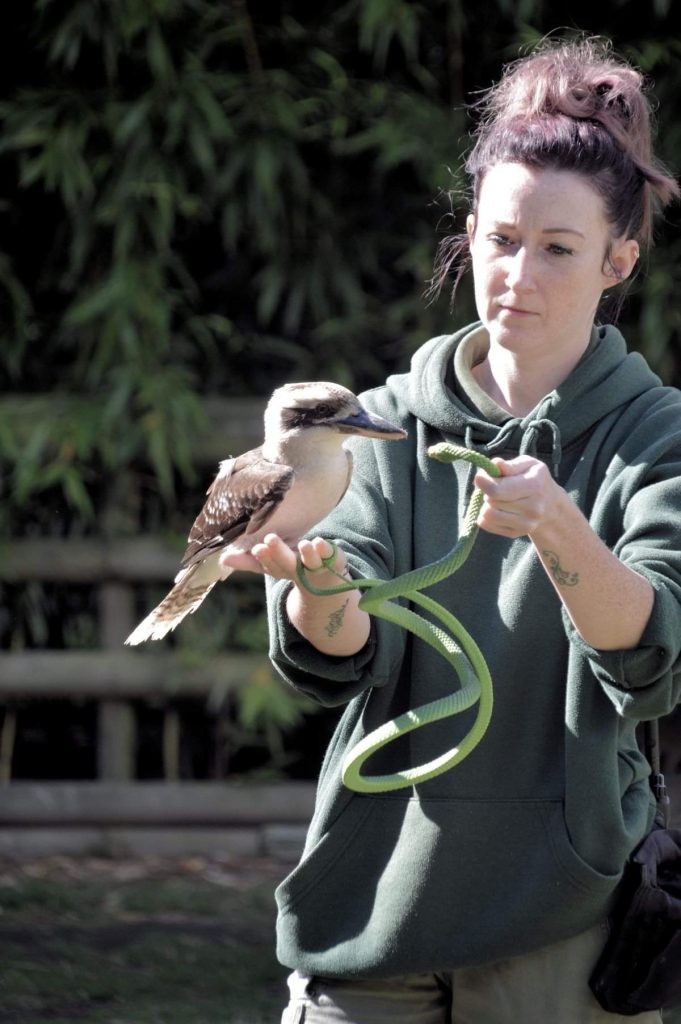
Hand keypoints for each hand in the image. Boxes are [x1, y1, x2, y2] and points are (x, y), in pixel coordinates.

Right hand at [219, 534, 347, 583]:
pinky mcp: (334, 562)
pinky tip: (321, 542)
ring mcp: (317, 567)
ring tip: (305, 544)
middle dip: (279, 554)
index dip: (264, 558)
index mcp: (281, 571)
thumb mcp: (272, 567)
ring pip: (311, 562)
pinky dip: (327, 550)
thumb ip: (249, 563)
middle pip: (288, 564)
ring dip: (308, 555)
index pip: (270, 566)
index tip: (257, 548)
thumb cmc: (293, 569)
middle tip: (269, 540)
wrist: (325, 588)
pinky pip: (332, 556)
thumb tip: (223, 559)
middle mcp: (298, 571)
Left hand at [474, 455, 560, 538]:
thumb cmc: (536, 480)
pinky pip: (487, 525)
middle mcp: (532, 508)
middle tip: (494, 486)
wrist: (551, 508)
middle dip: (487, 491)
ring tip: (495, 498)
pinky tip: (496, 508)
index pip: (499, 490)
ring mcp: (525, 524)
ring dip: (486, 504)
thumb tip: (496, 465)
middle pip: (491, 501)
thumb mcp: (529, 465)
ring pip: (487, 515)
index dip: (484, 483)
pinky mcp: (515, 533)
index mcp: (535, 486)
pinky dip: (485, 516)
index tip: (479, 477)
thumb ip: (512, 465)